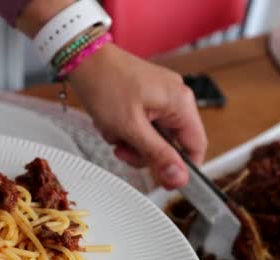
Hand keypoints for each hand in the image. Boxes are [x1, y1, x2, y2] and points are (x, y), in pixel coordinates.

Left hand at [68, 43, 206, 189]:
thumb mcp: (131, 128)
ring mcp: (161, 95)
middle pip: (171, 144)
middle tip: (121, 147)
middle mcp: (176, 97)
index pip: (196, 146)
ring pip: (153, 136)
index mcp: (181, 103)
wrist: (83, 59)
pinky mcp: (146, 95)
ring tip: (111, 129)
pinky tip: (110, 120)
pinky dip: (125, 128)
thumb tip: (179, 178)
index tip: (163, 180)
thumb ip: (157, 155)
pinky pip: (142, 123)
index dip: (181, 168)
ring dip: (130, 140)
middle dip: (143, 151)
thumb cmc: (105, 85)